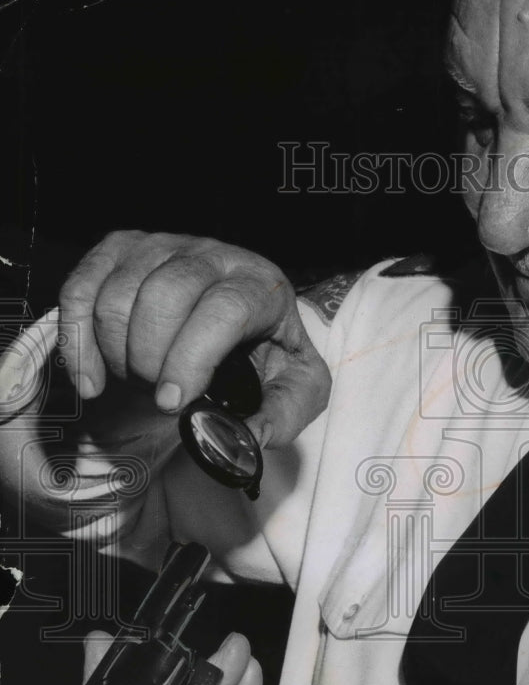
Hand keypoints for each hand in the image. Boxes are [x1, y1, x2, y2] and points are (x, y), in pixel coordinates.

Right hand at [59, 231, 330, 446]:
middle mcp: (213, 255)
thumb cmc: (267, 357)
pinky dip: (77, 342)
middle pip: (164, 297)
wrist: (241, 326)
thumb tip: (247, 438)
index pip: (224, 309)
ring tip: (139, 382)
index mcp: (261, 285)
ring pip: (118, 295)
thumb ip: (282, 416)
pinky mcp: (121, 250)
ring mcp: (162, 246)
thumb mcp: (294, 391)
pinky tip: (92, 381)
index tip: (172, 403)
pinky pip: (80, 289)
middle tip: (159, 397)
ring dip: (118, 355)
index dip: (192, 358)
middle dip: (151, 361)